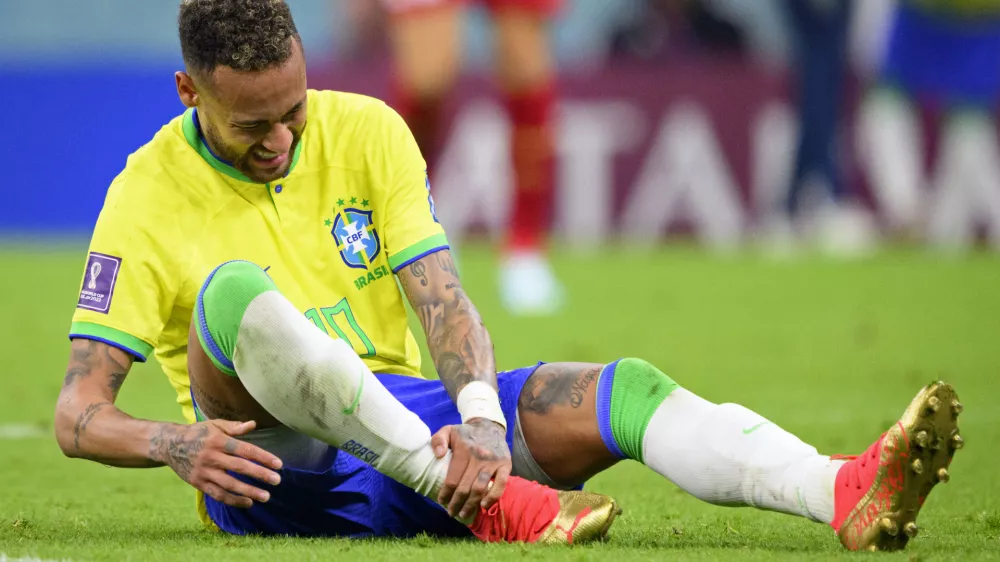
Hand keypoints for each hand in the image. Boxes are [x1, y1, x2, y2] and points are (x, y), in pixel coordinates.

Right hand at [149, 420, 282, 508]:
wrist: (168, 444)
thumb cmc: (197, 433)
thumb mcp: (214, 425)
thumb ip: (234, 427)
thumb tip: (253, 424)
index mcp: (218, 440)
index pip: (245, 450)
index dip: (262, 457)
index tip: (278, 464)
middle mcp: (211, 456)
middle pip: (239, 467)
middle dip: (259, 475)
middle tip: (277, 481)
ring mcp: (204, 471)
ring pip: (229, 484)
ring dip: (248, 491)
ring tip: (266, 496)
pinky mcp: (198, 482)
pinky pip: (217, 494)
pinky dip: (233, 500)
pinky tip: (248, 502)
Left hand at [432, 418, 510, 519]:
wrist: (490, 426)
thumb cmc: (466, 433)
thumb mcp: (448, 430)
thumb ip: (438, 440)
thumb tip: (438, 455)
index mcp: (464, 449)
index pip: (452, 478)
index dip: (445, 493)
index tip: (441, 501)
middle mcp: (479, 456)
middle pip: (465, 487)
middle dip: (456, 503)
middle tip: (451, 512)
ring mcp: (494, 462)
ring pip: (480, 488)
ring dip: (471, 505)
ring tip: (463, 514)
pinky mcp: (506, 465)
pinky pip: (501, 484)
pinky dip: (492, 497)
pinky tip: (483, 506)